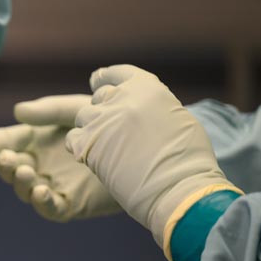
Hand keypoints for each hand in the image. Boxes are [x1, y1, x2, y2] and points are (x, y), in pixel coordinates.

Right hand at [0, 95, 119, 221]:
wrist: (147, 150)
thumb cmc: (111, 125)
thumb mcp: (78, 110)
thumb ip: (49, 110)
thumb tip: (17, 112)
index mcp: (38, 140)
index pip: (7, 140)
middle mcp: (41, 163)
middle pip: (11, 167)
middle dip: (4, 164)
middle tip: (7, 157)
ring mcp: (53, 185)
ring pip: (25, 188)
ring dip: (20, 181)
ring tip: (26, 171)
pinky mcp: (70, 204)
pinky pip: (50, 208)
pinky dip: (42, 202)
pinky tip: (42, 191)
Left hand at [68, 64, 236, 245]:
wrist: (178, 187)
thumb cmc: (187, 159)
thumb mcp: (177, 118)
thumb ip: (154, 106)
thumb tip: (143, 109)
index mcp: (146, 87)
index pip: (119, 73)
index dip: (106, 78)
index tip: (97, 80)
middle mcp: (121, 98)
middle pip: (100, 96)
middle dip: (103, 109)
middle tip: (109, 128)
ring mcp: (102, 121)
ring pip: (83, 117)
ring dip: (91, 129)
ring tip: (105, 147)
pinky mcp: (87, 144)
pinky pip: (73, 139)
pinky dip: (79, 147)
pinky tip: (91, 157)